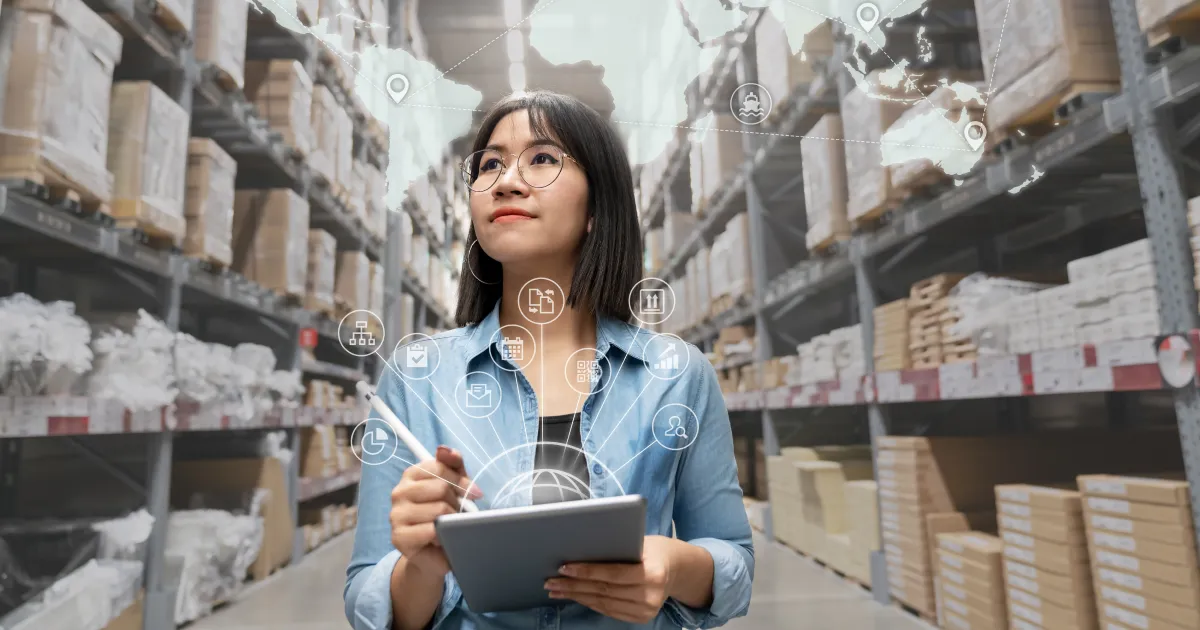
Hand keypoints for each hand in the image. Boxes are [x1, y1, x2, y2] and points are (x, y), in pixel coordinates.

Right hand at [390, 446, 482, 577]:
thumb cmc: (446, 516)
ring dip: (452, 520)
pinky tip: (442, 540)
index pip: (440, 467)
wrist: (435, 554)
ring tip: (450, 526)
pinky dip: (443, 536)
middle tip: (459, 514)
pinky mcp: (399, 537)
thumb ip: (453, 465)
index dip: (461, 480)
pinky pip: (431, 530)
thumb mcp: (455, 486)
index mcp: (411, 475)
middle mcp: (399, 492)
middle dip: (458, 502)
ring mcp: (396, 514)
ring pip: (438, 509)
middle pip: (441, 488)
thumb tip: (444, 449)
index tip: (475, 494)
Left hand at [545, 535, 677, 623]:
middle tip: (551, 580)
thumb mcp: (641, 542)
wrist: (678, 569)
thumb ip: (617, 548)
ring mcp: (647, 610)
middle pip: (604, 591)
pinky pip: (609, 611)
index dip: (587, 571)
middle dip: (574, 586)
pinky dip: (589, 603)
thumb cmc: (654, 549)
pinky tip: (575, 596)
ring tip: (556, 589)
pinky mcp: (641, 618)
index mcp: (653, 573)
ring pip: (603, 603)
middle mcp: (651, 595)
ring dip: (576, 596)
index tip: (564, 567)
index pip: (613, 574)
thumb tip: (580, 548)